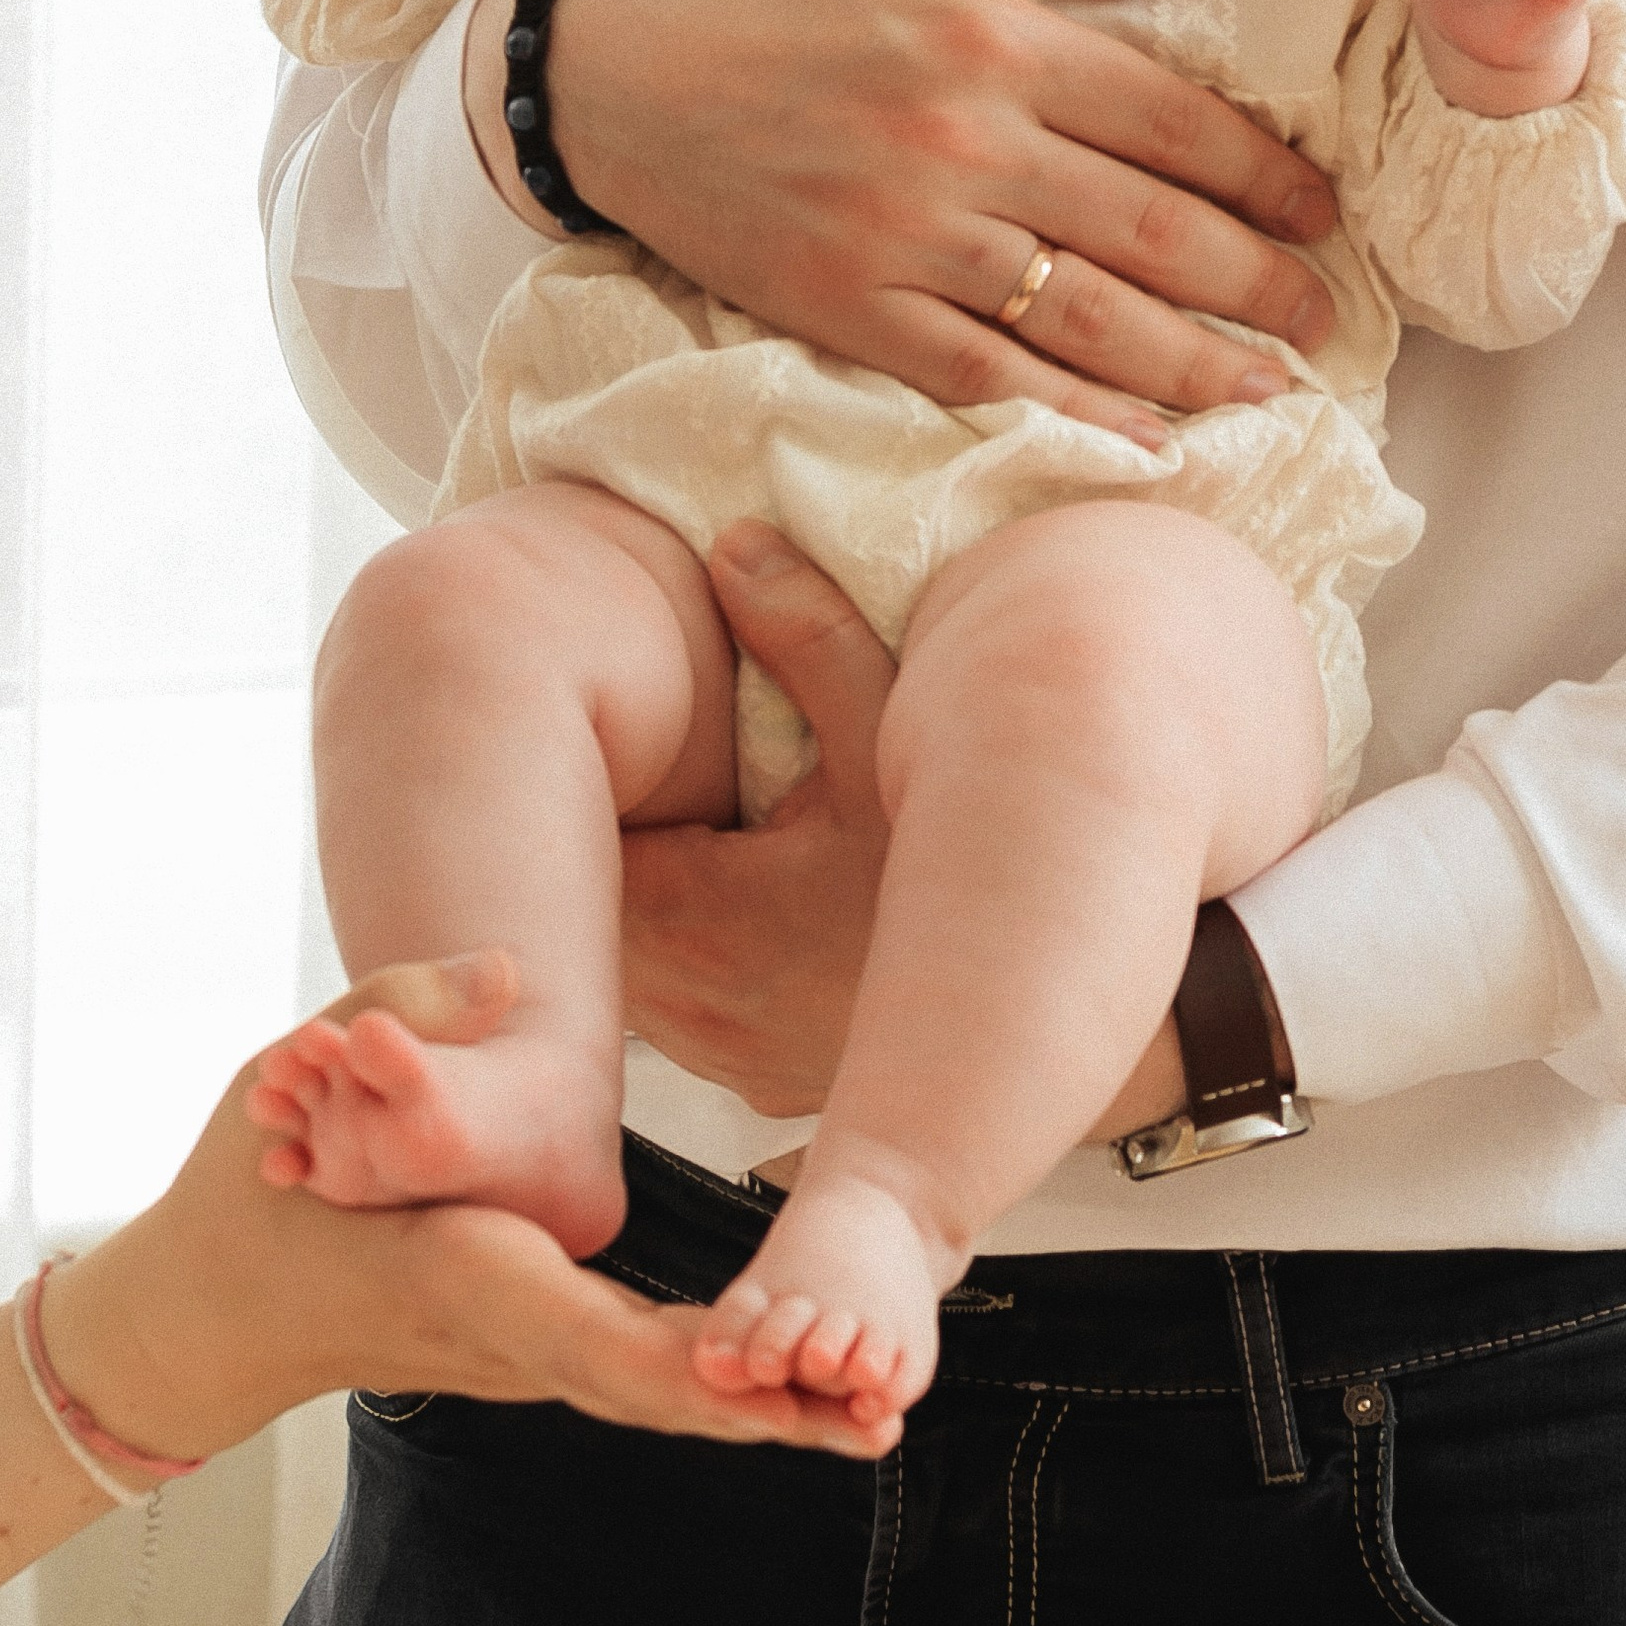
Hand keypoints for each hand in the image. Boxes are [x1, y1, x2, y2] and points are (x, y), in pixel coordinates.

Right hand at [49, 949, 893, 1462]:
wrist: (209, 1311)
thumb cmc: (249, 1182)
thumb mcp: (298, 1066)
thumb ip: (405, 1008)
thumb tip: (509, 966)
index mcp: (454, 1274)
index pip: (577, 1333)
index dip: (676, 1363)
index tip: (757, 1383)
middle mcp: (500, 1341)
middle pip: (647, 1392)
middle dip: (759, 1412)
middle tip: (871, 1420)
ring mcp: (515, 1364)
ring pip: (652, 1401)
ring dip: (760, 1414)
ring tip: (875, 1417)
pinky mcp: (527, 1356)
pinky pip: (635, 1385)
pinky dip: (716, 1397)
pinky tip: (802, 1396)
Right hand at [537, 0, 1337, 434]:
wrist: (599, 54)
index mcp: (993, 37)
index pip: (1169, 120)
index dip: (1262, 172)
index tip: (1321, 209)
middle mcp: (967, 146)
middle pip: (1152, 230)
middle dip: (1258, 283)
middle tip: (1327, 320)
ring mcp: (908, 238)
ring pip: (1087, 318)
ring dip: (1196, 364)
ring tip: (1272, 391)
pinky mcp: (850, 307)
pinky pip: (985, 375)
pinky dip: (1073, 414)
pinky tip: (1144, 443)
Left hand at [622, 531, 1188, 1139]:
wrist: (1050, 1013)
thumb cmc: (974, 873)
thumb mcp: (893, 731)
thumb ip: (807, 634)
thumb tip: (732, 546)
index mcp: (704, 923)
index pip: (576, 850)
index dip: (575, 786)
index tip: (600, 728)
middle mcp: (698, 1011)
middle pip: (593, 915)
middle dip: (600, 839)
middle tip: (624, 757)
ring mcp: (730, 1056)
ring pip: (634, 971)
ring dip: (642, 902)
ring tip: (673, 816)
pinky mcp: (760, 1078)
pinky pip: (686, 1011)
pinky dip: (688, 955)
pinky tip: (726, 891)